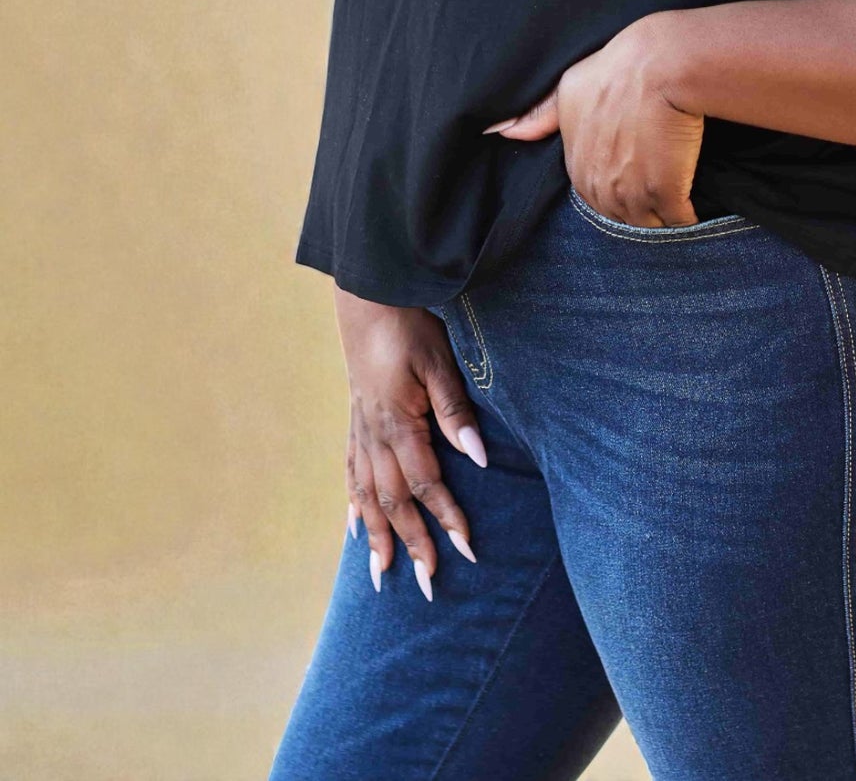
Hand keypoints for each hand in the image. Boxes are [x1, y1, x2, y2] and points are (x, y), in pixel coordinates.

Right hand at [333, 284, 488, 600]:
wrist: (369, 296)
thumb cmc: (410, 326)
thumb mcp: (440, 362)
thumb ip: (455, 411)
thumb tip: (477, 458)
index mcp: (398, 423)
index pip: (426, 484)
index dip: (446, 518)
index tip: (467, 550)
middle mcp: (373, 435)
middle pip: (394, 501)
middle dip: (412, 544)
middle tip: (429, 586)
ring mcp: (359, 430)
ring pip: (367, 496)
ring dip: (377, 537)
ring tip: (384, 578)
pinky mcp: (354, 422)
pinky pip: (350, 473)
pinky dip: (353, 506)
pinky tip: (354, 529)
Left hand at [482, 14, 704, 226]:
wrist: (658, 66)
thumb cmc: (615, 70)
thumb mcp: (569, 87)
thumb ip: (541, 115)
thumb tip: (502, 131)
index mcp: (578, 168)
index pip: (594, 198)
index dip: (617, 189)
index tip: (634, 177)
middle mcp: (600, 187)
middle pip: (621, 216)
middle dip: (638, 210)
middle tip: (659, 194)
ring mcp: (633, 194)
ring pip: (648, 223)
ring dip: (661, 219)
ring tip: (677, 205)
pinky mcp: (666, 194)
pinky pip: (677, 221)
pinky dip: (686, 220)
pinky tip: (693, 211)